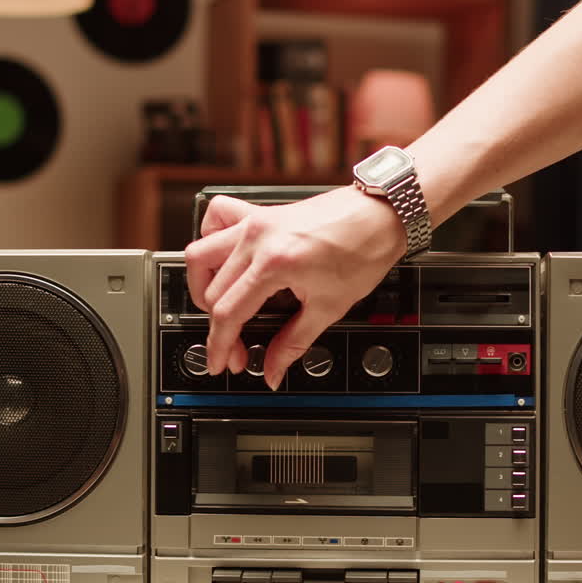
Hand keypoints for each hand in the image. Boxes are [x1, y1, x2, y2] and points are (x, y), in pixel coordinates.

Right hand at [184, 186, 406, 390]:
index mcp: (274, 264)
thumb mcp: (330, 306)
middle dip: (220, 327)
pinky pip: (217, 218)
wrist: (380, 216)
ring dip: (203, 285)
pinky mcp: (260, 212)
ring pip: (201, 253)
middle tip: (239, 348)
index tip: (222, 363)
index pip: (228, 312)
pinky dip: (211, 240)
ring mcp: (255, 221)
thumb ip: (294, 343)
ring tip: (221, 306)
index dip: (220, 345)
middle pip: (213, 291)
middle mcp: (257, 238)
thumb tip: (273, 370)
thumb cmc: (363, 251)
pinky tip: (224, 260)